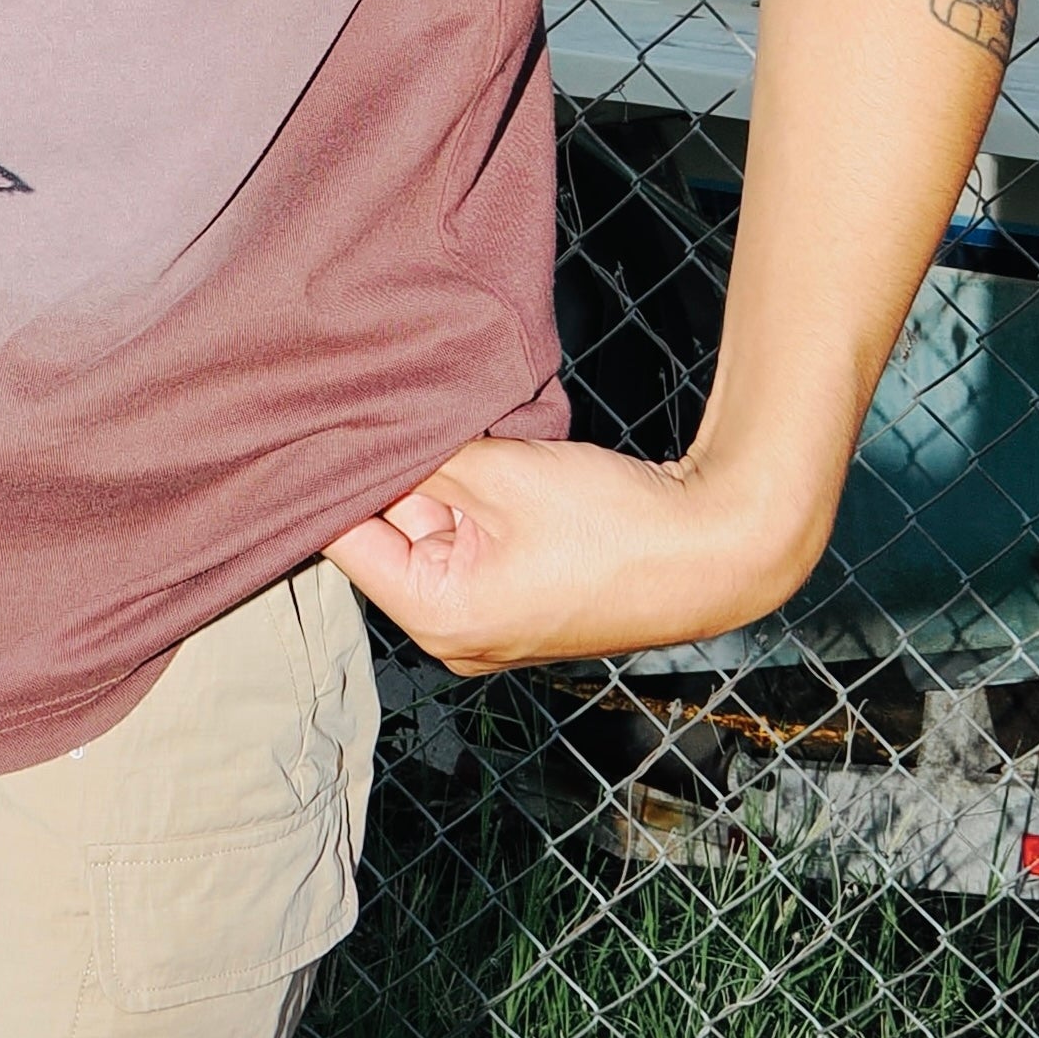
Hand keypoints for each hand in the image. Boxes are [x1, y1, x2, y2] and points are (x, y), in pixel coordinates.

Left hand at [324, 436, 817, 675]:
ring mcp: (488, 618)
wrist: (717, 550)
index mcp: (437, 616)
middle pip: (388, 534)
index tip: (321, 418)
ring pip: (432, 527)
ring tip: (455, 428)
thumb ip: (419, 455)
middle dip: (392, 471)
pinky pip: (472, 535)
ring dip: (438, 477)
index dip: (334, 474)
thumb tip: (359, 429)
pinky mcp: (519, 594)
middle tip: (388, 404)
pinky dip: (472, 493)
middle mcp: (453, 632)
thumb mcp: (499, 474)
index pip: (346, 538)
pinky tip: (489, 452)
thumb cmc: (615, 526)